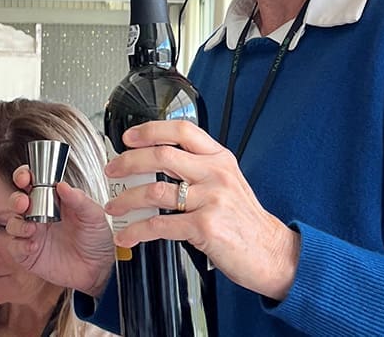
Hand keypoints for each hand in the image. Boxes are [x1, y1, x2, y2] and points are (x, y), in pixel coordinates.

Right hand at [6, 165, 114, 297]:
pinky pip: (15, 247)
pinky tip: (33, 246)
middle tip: (24, 203)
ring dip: (18, 223)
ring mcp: (34, 235)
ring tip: (32, 228)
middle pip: (18, 201)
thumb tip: (62, 185)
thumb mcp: (93, 216)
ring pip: (13, 223)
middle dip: (17, 199)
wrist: (99, 268)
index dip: (26, 177)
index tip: (26, 177)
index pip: (34, 184)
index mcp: (55, 201)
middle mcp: (41, 216)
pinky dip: (20, 245)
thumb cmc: (97, 238)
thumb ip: (79, 200)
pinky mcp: (29, 255)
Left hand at [105, 120, 300, 300]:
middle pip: (162, 155)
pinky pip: (159, 225)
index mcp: (220, 159)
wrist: (270, 252)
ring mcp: (211, 200)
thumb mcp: (229, 184)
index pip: (183, 131)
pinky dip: (136, 231)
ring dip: (126, 199)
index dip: (151, 130)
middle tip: (112, 171)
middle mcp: (216, 174)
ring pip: (155, 191)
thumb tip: (163, 162)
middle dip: (128, 162)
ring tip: (114, 206)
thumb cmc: (246, 222)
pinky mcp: (204, 227)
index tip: (130, 136)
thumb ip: (201, 170)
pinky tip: (127, 235)